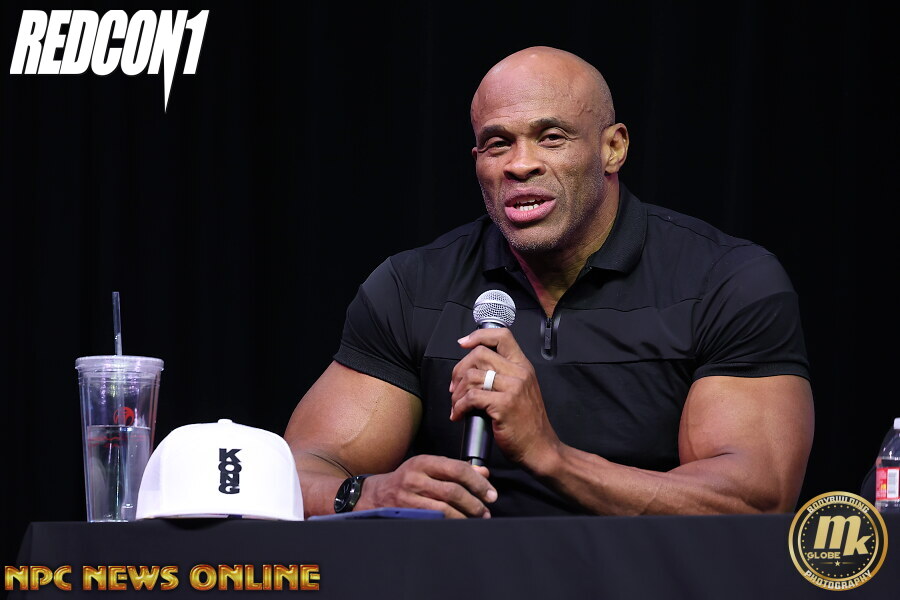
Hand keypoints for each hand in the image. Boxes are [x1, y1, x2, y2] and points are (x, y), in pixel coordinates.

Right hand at [356, 455, 496, 518]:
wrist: (375, 495)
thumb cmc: (407, 480)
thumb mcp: (428, 468)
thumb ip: (455, 469)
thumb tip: (484, 472)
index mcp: (424, 462)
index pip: (457, 469)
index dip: (478, 482)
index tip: (490, 493)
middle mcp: (415, 478)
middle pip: (453, 491)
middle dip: (475, 502)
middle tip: (486, 509)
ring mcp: (409, 497)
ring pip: (445, 509)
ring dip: (465, 516)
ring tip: (477, 518)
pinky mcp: (406, 514)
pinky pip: (434, 520)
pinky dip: (451, 523)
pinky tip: (460, 524)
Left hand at [449, 328, 560, 469]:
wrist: (541, 449)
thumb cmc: (527, 424)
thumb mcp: (521, 391)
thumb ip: (502, 376)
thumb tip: (471, 369)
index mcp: (524, 366)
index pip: (502, 336)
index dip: (478, 335)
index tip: (463, 343)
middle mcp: (520, 373)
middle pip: (480, 354)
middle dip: (459, 370)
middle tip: (455, 387)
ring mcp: (513, 388)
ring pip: (472, 375)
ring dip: (457, 392)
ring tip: (457, 405)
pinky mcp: (504, 405)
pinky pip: (471, 397)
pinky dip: (459, 407)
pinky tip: (459, 415)